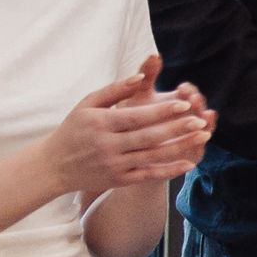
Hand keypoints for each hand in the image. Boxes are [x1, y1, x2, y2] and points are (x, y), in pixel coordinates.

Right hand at [44, 56, 212, 196]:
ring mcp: (114, 165)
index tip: (185, 104)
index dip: (162, 111)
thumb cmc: (73, 129)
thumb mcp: (87, 104)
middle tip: (201, 120)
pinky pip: (148, 175)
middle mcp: (108, 145)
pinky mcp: (118, 180)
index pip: (137, 116)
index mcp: (101, 123)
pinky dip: (169, 171)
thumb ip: (114, 90)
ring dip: (180, 147)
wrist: (54, 166)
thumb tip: (138, 76)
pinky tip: (188, 164)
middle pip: (149, 137)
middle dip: (178, 128)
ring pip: (153, 156)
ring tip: (202, 137)